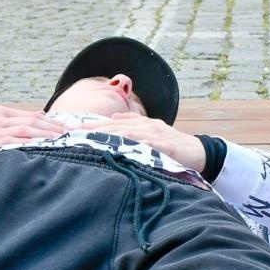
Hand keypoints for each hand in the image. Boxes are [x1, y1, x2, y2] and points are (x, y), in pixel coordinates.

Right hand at [0, 106, 62, 170]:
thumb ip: (14, 125)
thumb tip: (39, 124)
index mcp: (1, 113)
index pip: (32, 115)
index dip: (51, 122)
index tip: (66, 128)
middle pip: (31, 122)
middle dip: (52, 128)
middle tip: (68, 134)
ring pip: (24, 130)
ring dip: (44, 134)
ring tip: (59, 140)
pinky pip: (12, 142)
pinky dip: (28, 143)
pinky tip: (40, 146)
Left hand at [85, 112, 205, 170]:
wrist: (197, 151)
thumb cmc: (171, 143)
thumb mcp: (151, 130)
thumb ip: (132, 122)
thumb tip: (113, 118)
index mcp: (139, 124)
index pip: (112, 125)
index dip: (92, 126)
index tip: (72, 129)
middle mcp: (145, 126)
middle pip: (116, 127)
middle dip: (94, 129)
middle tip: (74, 132)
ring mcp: (155, 135)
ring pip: (129, 133)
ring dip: (110, 135)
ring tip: (92, 138)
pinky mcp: (166, 146)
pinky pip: (149, 145)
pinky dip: (136, 145)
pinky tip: (123, 147)